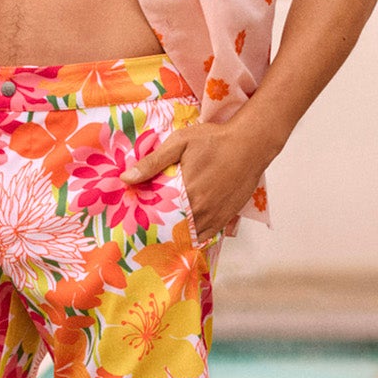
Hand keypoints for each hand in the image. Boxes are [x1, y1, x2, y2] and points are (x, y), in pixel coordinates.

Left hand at [123, 118, 267, 241]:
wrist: (250, 144)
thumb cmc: (215, 140)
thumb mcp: (180, 143)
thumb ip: (153, 162)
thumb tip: (127, 178)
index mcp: (186, 193)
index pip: (158, 217)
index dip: (145, 222)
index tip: (134, 223)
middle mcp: (201, 210)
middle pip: (173, 230)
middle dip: (159, 231)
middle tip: (144, 231)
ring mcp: (215, 216)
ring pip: (189, 236)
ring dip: (176, 236)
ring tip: (161, 236)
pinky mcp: (226, 217)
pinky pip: (207, 236)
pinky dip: (194, 237)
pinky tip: (184, 235)